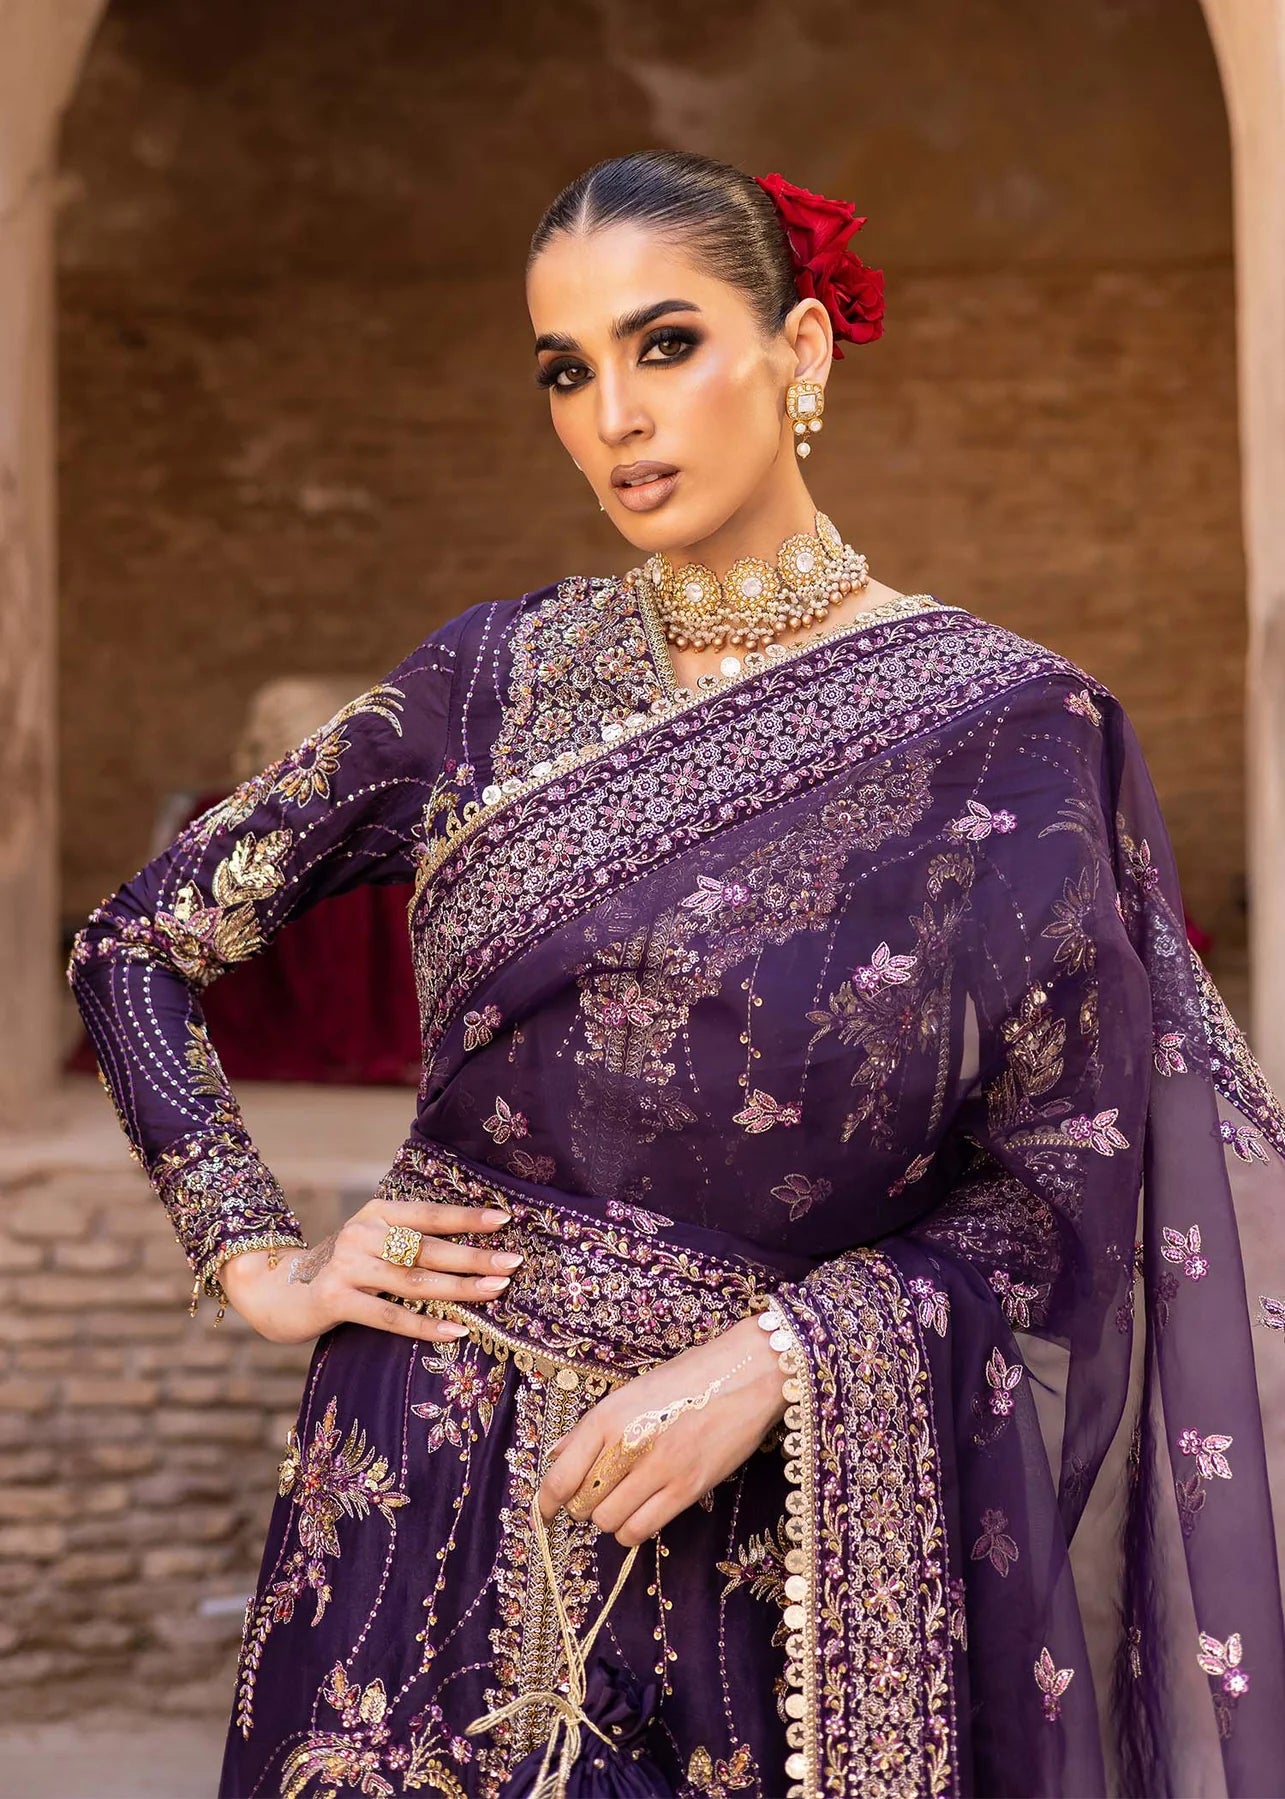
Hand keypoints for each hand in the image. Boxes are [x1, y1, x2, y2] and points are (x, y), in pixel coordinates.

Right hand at [217, 1196, 522, 1344]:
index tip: (505, 1220)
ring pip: (414, 1281)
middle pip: (427, 1248)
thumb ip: (407, 1242)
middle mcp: (362, 1234)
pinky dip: (426, 1324)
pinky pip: (390, 1316)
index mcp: (376, 1213)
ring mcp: (347, 1267)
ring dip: (459, 1288)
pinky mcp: (335, 1299)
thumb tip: (472, 1251)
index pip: (429, 1214)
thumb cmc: (341, 1269)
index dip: (467, 1217)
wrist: (276, 1291)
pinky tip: (456, 1330)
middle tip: (512, 1263)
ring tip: (495, 1293)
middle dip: (474, 1257)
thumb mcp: (371, 1244)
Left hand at [536, 1314, 788, 1546]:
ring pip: (608, 1522)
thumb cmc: (686, 1379)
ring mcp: (658, 1469)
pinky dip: (632, 1530)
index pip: (560, 1476)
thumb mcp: (630, 1392)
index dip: (545, 1502)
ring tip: (621, 1502)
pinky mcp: (687, 1489)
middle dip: (582, 1506)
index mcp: (608, 1416)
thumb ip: (591, 1427)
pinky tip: (640, 1513)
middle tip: (595, 1496)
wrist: (744, 1374)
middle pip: (582, 1503)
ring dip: (608, 1519)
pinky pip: (641, 1530)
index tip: (544, 1512)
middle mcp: (627, 1444)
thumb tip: (557, 1455)